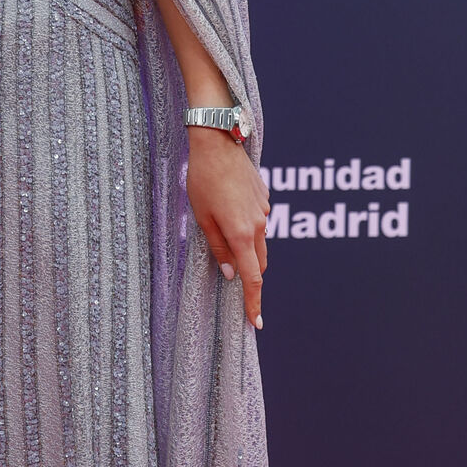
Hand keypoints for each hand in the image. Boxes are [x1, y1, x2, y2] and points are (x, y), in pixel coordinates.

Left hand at [186, 129, 267, 328]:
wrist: (218, 143)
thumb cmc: (203, 181)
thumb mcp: (202, 218)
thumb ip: (218, 248)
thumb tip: (230, 274)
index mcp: (241, 234)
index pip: (253, 278)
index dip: (254, 301)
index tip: (256, 322)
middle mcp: (258, 225)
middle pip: (260, 261)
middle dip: (250, 275)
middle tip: (236, 281)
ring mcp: (264, 210)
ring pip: (259, 240)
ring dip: (246, 246)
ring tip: (221, 228)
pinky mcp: (265, 197)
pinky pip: (257, 220)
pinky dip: (247, 224)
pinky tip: (229, 205)